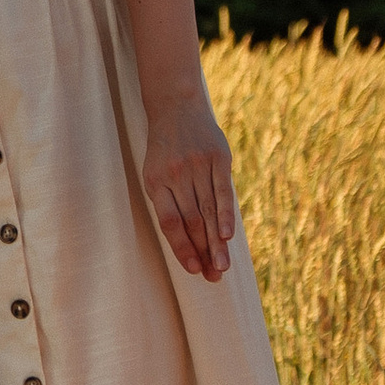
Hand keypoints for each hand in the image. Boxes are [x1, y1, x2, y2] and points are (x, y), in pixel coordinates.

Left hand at [142, 87, 235, 281]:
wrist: (176, 107)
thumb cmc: (166, 150)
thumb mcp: (157, 173)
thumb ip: (170, 203)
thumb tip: (188, 241)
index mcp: (156, 183)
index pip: (170, 223)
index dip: (182, 247)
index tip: (194, 270)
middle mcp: (176, 176)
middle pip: (192, 221)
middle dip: (204, 252)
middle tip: (215, 277)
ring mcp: (197, 165)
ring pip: (209, 210)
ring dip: (217, 242)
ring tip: (223, 266)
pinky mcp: (218, 157)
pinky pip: (223, 191)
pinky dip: (226, 215)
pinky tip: (228, 236)